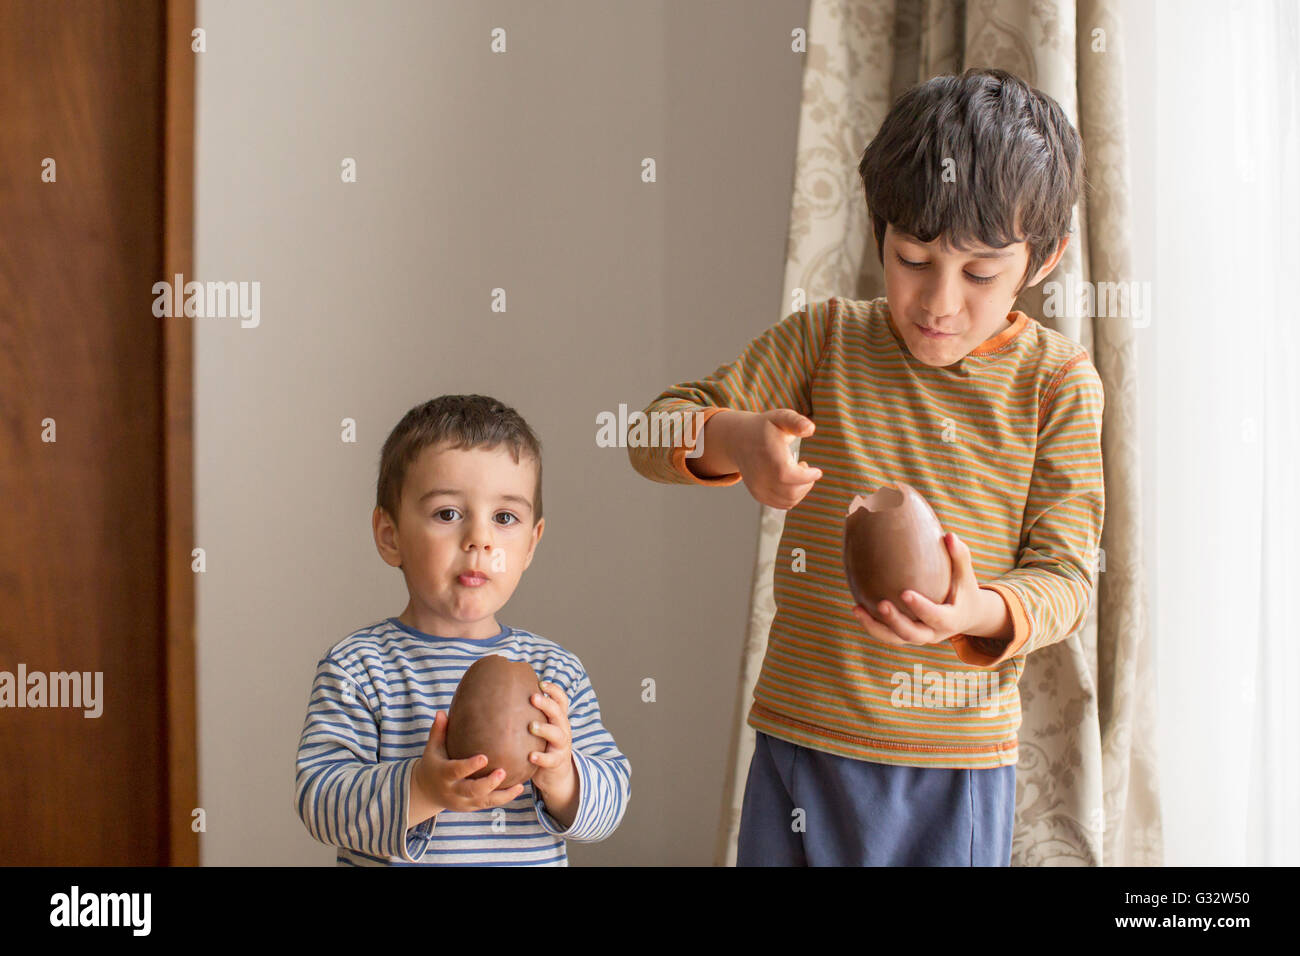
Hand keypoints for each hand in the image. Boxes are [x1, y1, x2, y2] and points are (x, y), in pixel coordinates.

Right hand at [411, 711, 524, 816]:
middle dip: (488, 783)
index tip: (484, 758)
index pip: (456, 771)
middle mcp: (453, 790)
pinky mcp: (471, 807)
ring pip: (483, 802)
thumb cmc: (434, 763)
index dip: (470, 766)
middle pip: (471, 790)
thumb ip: (438, 731)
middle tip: (502, 772)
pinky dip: (504, 798)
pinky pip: (489, 804)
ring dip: (502, 795)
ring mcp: (463, 801)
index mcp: (443, 774)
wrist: (427, 791)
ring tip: (519, 786)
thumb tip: (441, 712)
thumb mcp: (432, 748)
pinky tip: (519, 788)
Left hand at [528, 682, 579, 827]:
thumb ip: (528, 715)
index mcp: (558, 719)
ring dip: (544, 729)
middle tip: (533, 698)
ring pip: (557, 734)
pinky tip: (530, 756)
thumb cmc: (541, 745)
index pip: (561, 700)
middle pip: (558, 713)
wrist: (556, 775)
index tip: (541, 682)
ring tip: (531, 726)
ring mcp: (561, 746)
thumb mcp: (541, 728)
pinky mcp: (557, 762)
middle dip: (547, 704)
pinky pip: (550, 759)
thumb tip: (499, 695)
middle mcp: (563, 729)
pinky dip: (541, 757)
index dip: (554, 690)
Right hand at [730, 409, 822, 509]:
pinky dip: (793, 496)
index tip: (817, 471)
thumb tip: (810, 429)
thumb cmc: (765, 428)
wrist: (739, 440)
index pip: (789, 475)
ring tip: (798, 473)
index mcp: (767, 457)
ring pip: (788, 500)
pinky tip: (792, 482)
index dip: (807, 477)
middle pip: (791, 491)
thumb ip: (796, 422)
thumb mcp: (780, 418)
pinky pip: (782, 504)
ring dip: (801, 490)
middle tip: (805, 467)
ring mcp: (758, 487)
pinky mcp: (758, 495)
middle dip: (806, 483)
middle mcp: (760, 476)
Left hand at [850, 532, 984, 645]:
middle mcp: (933, 633)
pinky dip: (871, 624)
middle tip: (881, 604)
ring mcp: (918, 636)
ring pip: (894, 638)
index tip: (904, 593)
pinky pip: (887, 634)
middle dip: (895, 621)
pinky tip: (857, 607)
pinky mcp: (906, 635)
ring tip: (857, 609)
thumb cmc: (963, 589)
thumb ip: (959, 557)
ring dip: (874, 626)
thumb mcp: (966, 576)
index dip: (920, 607)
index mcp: (951, 621)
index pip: (935, 617)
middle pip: (912, 633)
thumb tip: (949, 535)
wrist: (965, 615)